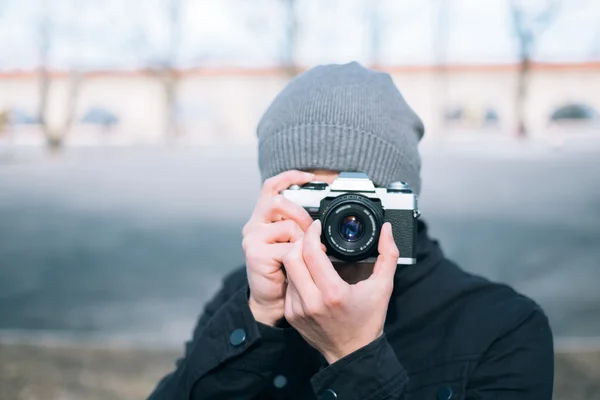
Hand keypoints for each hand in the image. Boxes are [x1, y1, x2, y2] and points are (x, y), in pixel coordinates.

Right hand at [242, 170, 314, 325]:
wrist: (272, 300)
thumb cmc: (287, 271)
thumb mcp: (295, 242)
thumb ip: (302, 227)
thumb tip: (324, 215)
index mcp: (264, 218)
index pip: (271, 187)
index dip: (289, 177)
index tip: (310, 176)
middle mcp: (254, 224)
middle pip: (280, 202)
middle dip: (302, 215)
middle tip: (314, 232)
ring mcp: (253, 239)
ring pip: (288, 226)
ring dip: (304, 240)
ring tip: (308, 253)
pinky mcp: (256, 254)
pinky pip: (288, 248)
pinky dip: (300, 256)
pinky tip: (301, 265)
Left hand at [283, 220, 398, 363]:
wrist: (352, 353)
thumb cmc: (368, 320)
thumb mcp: (383, 287)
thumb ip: (388, 255)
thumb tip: (387, 230)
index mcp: (333, 293)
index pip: (310, 252)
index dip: (311, 233)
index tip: (317, 226)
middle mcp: (312, 302)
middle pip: (292, 258)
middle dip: (300, 242)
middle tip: (312, 239)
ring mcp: (298, 310)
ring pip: (288, 271)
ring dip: (297, 258)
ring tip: (311, 255)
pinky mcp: (291, 315)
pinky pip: (288, 286)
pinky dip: (296, 275)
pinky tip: (308, 274)